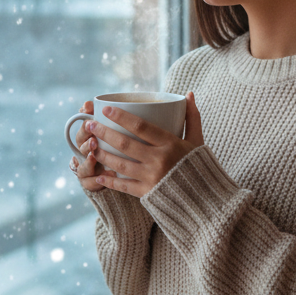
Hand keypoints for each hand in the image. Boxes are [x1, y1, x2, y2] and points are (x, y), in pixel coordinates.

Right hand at [72, 100, 116, 192]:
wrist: (113, 173)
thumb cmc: (114, 145)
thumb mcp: (112, 130)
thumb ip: (103, 116)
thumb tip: (91, 102)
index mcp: (88, 138)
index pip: (82, 131)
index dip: (84, 125)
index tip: (89, 120)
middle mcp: (84, 153)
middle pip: (80, 147)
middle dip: (86, 142)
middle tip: (94, 139)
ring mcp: (86, 169)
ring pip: (82, 166)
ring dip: (87, 161)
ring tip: (95, 157)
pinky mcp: (90, 183)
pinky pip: (90, 183)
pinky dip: (98, 181)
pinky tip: (110, 176)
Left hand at [88, 92, 203, 197]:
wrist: (206, 200)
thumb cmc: (200, 167)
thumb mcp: (198, 141)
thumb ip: (192, 118)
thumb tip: (189, 94)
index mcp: (171, 144)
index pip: (141, 126)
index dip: (121, 116)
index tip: (106, 109)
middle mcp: (159, 160)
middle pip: (125, 144)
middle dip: (104, 132)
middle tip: (90, 124)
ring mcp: (152, 178)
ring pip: (120, 164)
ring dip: (102, 154)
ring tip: (90, 145)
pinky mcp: (147, 194)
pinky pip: (124, 186)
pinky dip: (110, 181)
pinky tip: (99, 174)